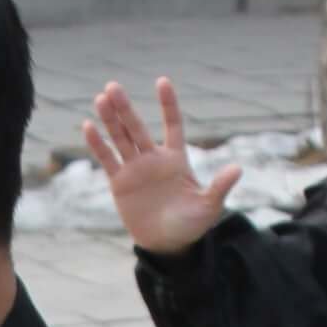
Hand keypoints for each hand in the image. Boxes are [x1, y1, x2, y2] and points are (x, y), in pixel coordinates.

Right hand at [80, 77, 241, 256]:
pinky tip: (88, 126)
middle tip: (113, 86)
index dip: (168, 104)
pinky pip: (107, 159)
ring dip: (110, 119)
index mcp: (176, 158)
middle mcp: (153, 158)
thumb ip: (220, 187)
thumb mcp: (209, 207)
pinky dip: (98, 144)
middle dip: (125, 108)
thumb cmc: (191, 225)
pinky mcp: (120, 182)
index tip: (162, 82)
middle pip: (137, 127)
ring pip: (120, 138)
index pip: (172, 124)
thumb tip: (237, 169)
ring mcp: (135, 169)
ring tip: (101, 99)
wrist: (167, 245)